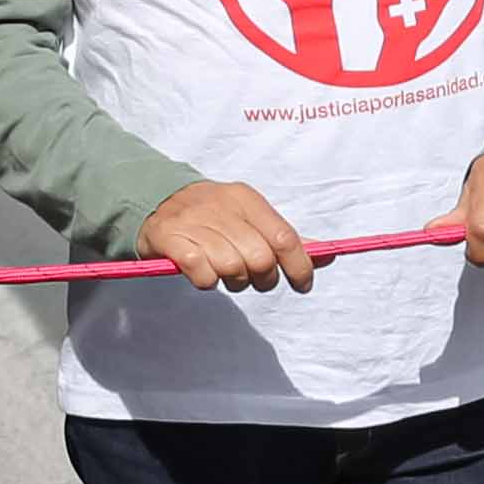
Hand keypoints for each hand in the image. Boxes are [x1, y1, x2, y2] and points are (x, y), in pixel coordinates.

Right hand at [138, 180, 315, 294]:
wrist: (155, 200)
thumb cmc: (212, 217)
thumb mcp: (249, 218)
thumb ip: (283, 238)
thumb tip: (327, 256)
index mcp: (245, 199)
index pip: (284, 237)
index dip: (299, 267)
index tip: (303, 285)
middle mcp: (221, 206)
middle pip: (260, 258)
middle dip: (263, 279)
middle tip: (254, 280)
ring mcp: (192, 220)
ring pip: (231, 267)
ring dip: (233, 281)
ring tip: (226, 275)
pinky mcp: (168, 237)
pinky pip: (199, 271)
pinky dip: (206, 281)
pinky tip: (203, 274)